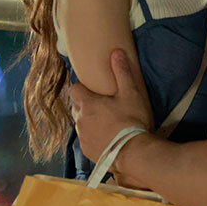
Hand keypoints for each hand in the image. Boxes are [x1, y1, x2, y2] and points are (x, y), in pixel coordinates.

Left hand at [69, 49, 152, 163]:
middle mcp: (79, 120)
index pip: (73, 90)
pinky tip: (108, 137)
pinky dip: (94, 136)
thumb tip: (116, 52)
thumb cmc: (131, 120)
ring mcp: (82, 137)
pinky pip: (86, 139)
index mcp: (87, 104)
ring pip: (81, 124)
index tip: (94, 90)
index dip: (82, 89)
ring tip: (107, 123)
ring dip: (89, 121)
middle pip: (76, 107)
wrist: (133, 153)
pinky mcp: (87, 151)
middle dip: (86, 105)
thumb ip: (122, 72)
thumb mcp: (130, 93)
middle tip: (104, 106)